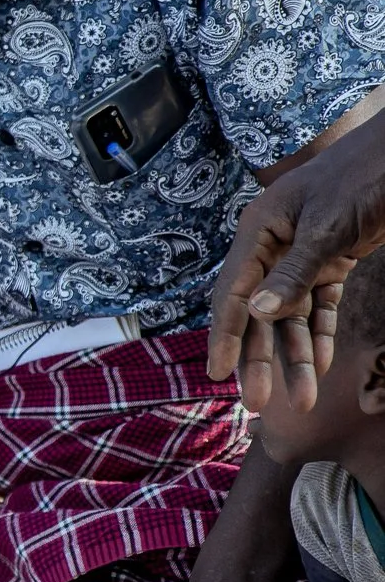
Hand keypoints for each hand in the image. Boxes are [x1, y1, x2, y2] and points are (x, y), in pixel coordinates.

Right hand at [207, 118, 384, 410]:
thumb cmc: (361, 179)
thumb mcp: (327, 227)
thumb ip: (293, 272)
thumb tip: (259, 314)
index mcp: (259, 232)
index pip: (233, 292)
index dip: (225, 334)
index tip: (220, 372)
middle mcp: (273, 246)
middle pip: (259, 312)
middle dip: (261, 358)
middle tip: (257, 403)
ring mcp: (302, 254)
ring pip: (291, 315)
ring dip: (296, 357)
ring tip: (303, 399)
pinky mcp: (332, 260)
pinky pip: (320, 305)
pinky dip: (320, 334)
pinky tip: (319, 364)